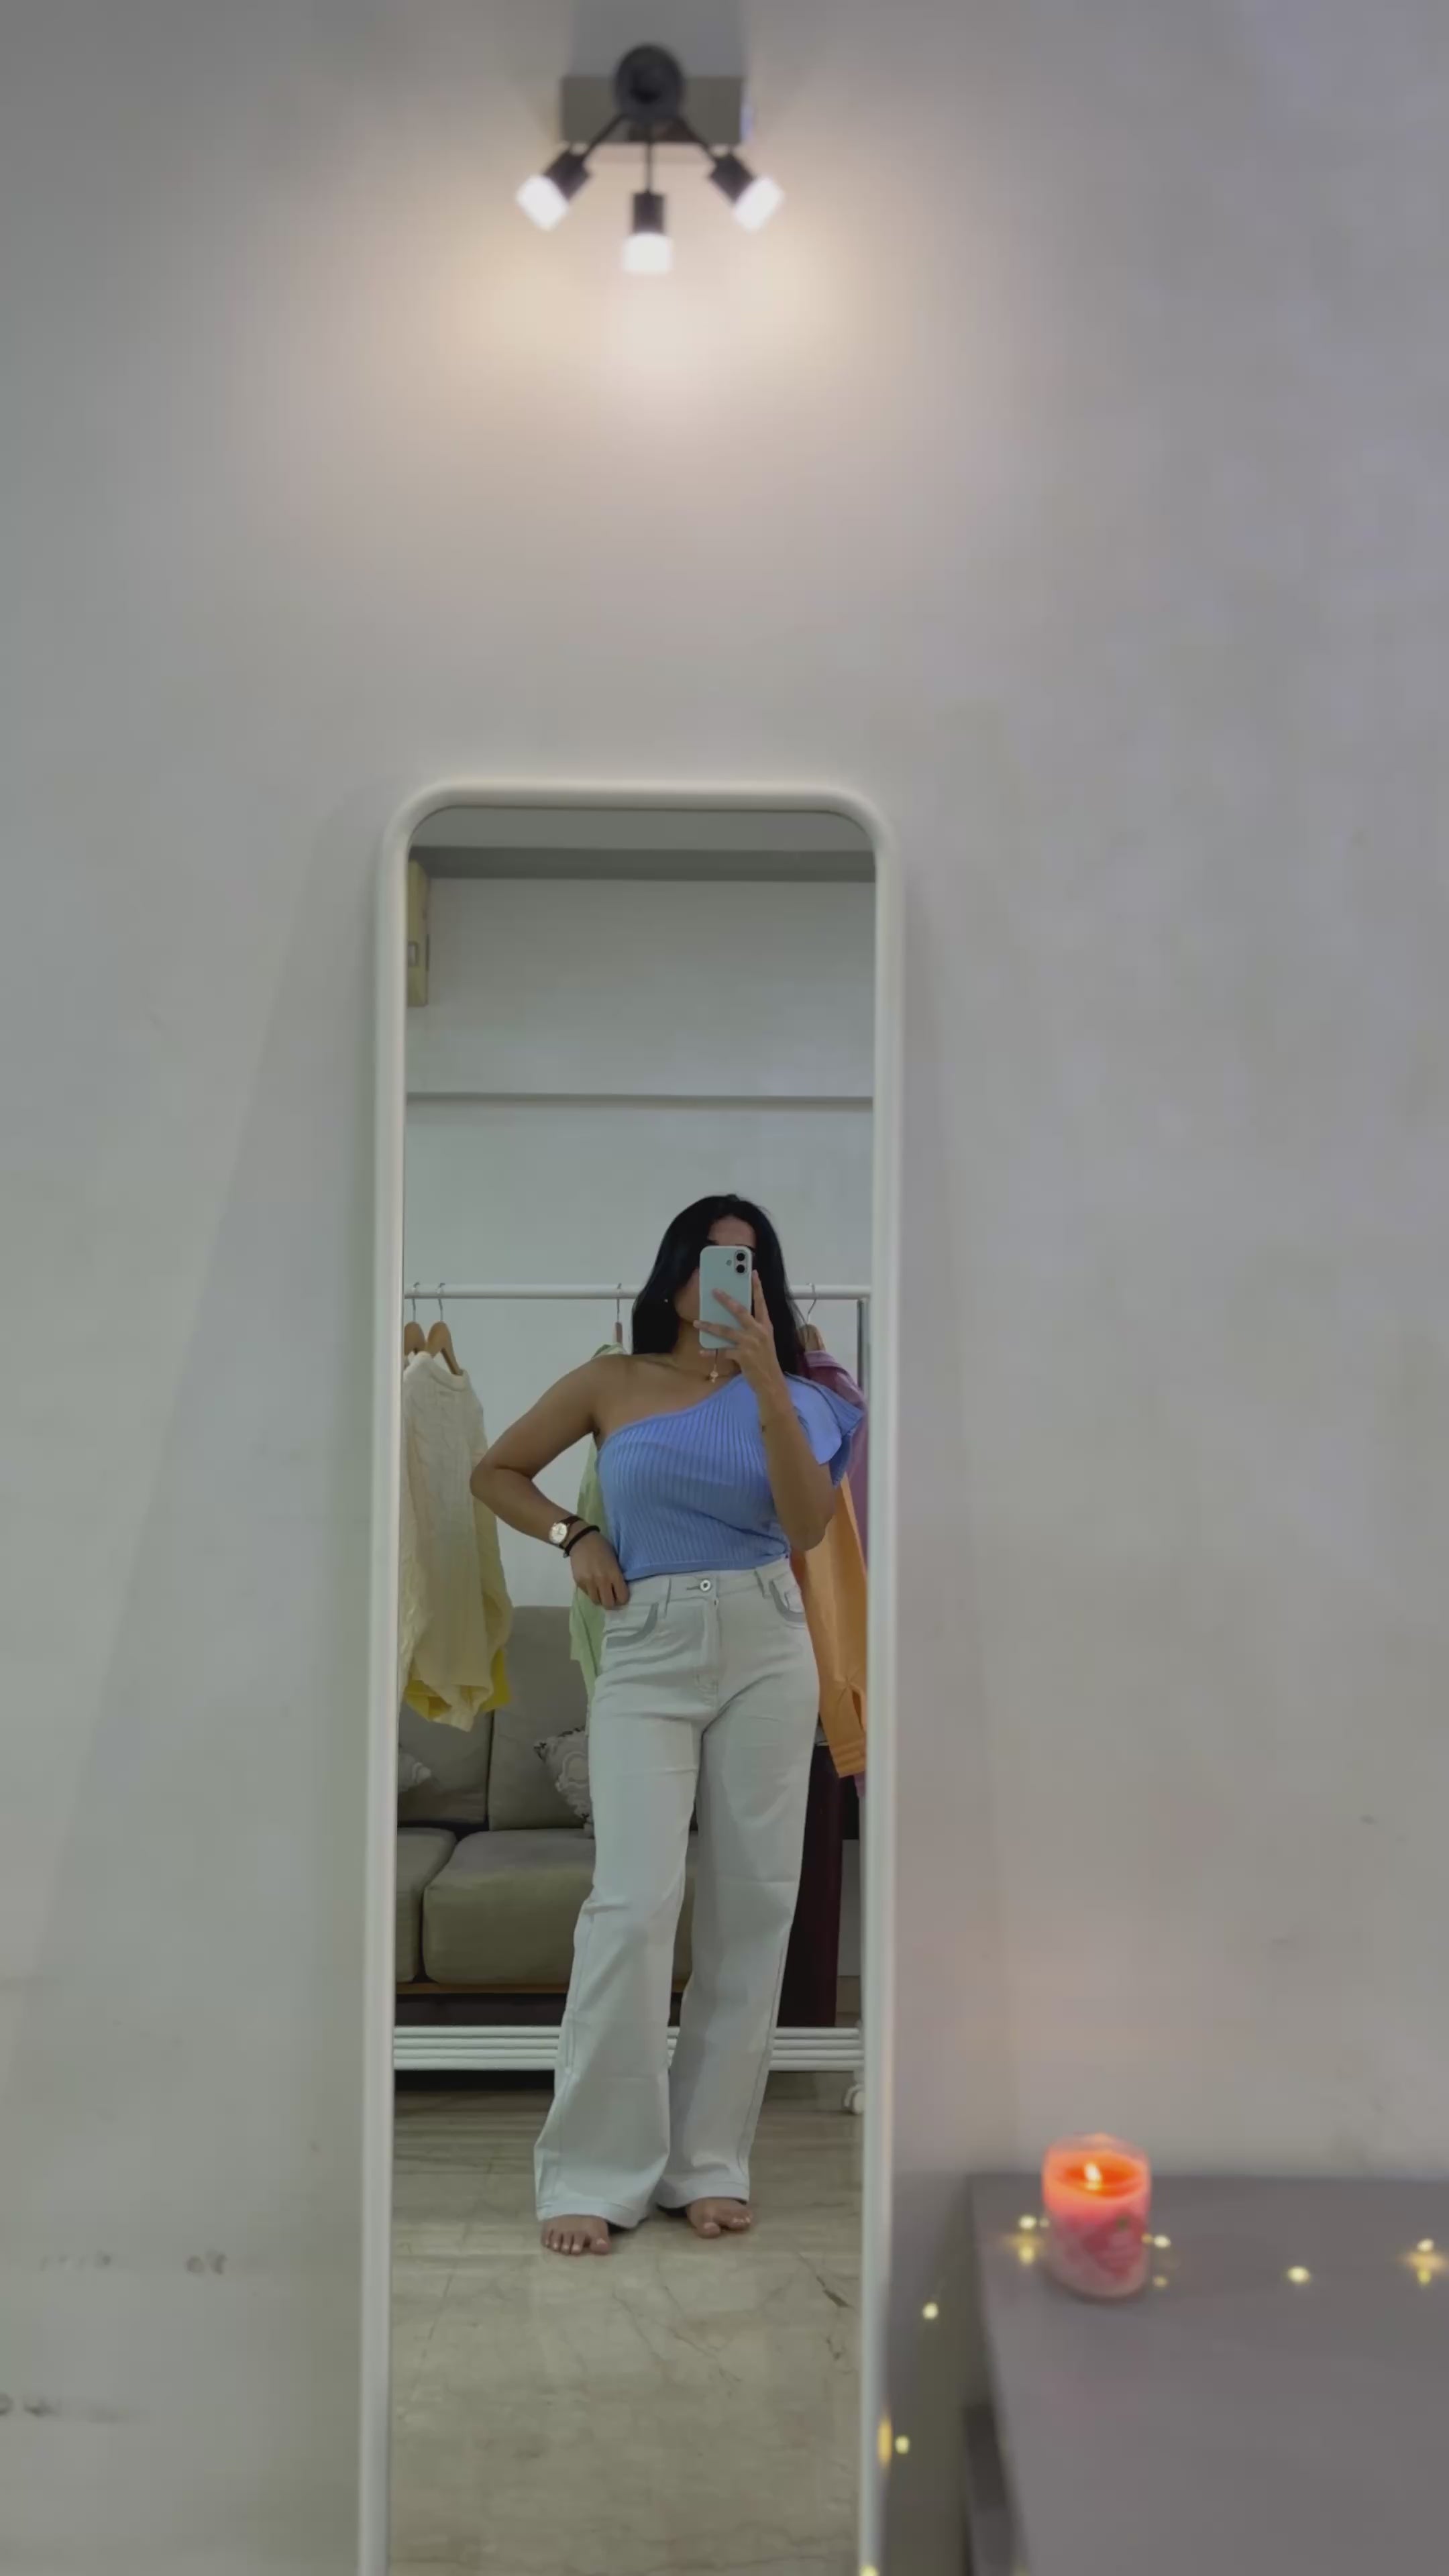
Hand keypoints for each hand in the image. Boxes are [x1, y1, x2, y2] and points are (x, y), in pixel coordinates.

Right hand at [568, 1531, 628, 1608]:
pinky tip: (592, 1583)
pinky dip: (591, 1592)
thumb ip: (616, 1575)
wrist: (581, 1539)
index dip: (623, 1598)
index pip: (622, 1597)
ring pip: (596, 1601)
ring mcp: (589, 1583)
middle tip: (611, 1597)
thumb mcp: (615, 1560)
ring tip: (601, 1591)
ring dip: (600, 1598)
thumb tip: (618, 1590)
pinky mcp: (579, 1582)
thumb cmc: (602, 1547)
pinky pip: (587, 1594)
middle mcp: (601, 1581)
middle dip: (611, 1602)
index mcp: (614, 1574)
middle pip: (608, 1604)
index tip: (621, 1595)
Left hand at [713, 1273, 788, 1400]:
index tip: (753, 1273)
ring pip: (726, 1330)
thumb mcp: (764, 1341)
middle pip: (740, 1311)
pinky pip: (722, 1350)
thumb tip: (736, 1318)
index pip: (761, 1303)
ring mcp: (750, 1343)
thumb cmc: (766, 1360)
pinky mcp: (742, 1356)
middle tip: (714, 1291)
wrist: (771, 1381)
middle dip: (726, 1300)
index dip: (757, 1287)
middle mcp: (758, 1332)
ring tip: (697, 1322)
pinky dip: (711, 1351)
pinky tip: (702, 1351)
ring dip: (709, 1325)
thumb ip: (753, 1329)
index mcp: (766, 1326)